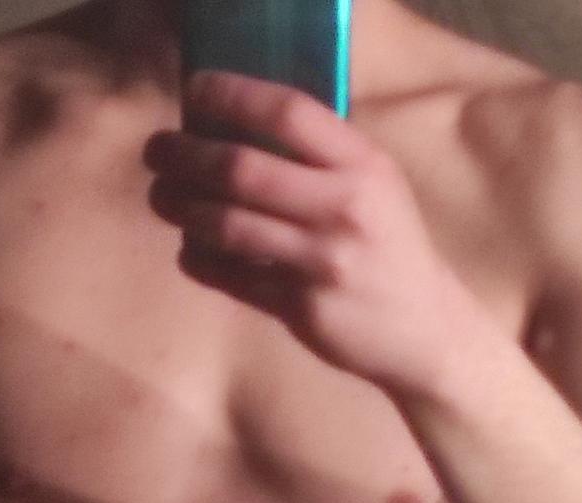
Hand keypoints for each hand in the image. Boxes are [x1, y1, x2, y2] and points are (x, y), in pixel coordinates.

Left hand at [145, 71, 474, 399]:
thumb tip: (239, 124)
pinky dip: (199, 259)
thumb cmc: (389, 248)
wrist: (425, 330)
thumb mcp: (376, 185)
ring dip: (182, 207)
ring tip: (162, 197)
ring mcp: (321, 263)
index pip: (288, 111)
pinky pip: (232, 277)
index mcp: (363, 165)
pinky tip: (189, 249)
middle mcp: (344, 209)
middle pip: (242, 169)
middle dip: (185, 155)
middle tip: (155, 152)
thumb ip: (323, 156)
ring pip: (228, 225)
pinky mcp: (301, 309)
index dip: (231, 96)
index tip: (193, 93)